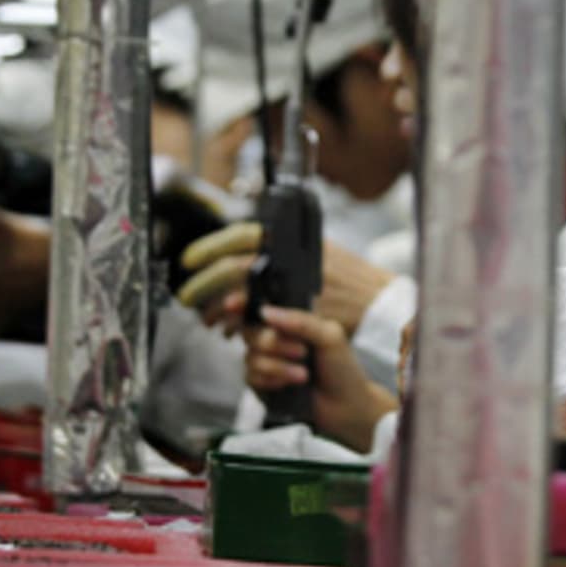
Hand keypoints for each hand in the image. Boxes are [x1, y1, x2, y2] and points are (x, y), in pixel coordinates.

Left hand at [178, 224, 393, 336]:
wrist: (377, 300)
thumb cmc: (348, 276)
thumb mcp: (316, 251)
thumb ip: (283, 251)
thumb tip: (243, 250)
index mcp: (292, 241)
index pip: (241, 236)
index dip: (209, 247)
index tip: (189, 261)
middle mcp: (290, 261)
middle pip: (233, 267)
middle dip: (203, 285)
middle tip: (187, 298)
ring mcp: (292, 287)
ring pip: (240, 296)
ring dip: (218, 309)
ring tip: (210, 318)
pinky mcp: (297, 314)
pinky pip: (256, 322)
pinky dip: (241, 326)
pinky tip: (234, 330)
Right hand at [245, 306, 398, 451]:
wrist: (345, 405)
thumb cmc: (341, 368)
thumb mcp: (330, 336)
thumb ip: (301, 321)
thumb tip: (267, 312)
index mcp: (291, 321)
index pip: (260, 306)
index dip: (241, 303)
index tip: (233, 305)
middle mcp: (274, 338)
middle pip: (250, 331)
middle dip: (274, 343)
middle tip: (302, 352)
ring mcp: (266, 361)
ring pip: (250, 355)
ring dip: (278, 366)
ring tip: (303, 374)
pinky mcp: (261, 384)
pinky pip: (251, 376)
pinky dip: (272, 380)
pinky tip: (289, 385)